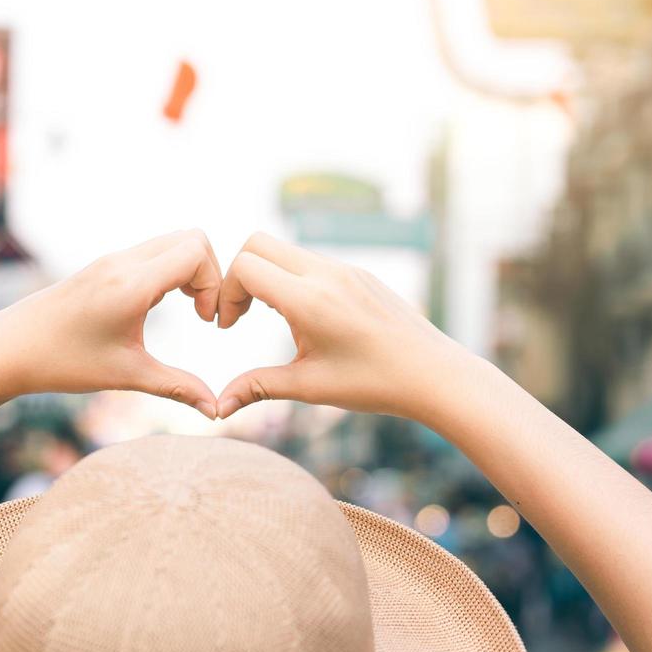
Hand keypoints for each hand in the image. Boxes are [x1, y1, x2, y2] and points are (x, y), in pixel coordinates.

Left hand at [0, 230, 221, 415]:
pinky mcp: (104, 265)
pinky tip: (161, 305)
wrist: (9, 348)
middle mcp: (123, 263)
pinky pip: (152, 252)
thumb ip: (178, 387)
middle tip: (204, 314)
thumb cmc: (63, 362)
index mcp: (131, 284)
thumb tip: (217, 411)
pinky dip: (170, 271)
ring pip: (172, 242)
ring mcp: (112, 260)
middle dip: (210, 274)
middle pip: (191, 238)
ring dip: (190, 272)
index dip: (214, 284)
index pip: (196, 252)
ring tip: (189, 310)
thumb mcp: (127, 376)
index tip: (207, 322)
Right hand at [214, 233, 466, 418]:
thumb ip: (258, 387)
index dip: (226, 293)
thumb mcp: (309, 387)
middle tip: (241, 315)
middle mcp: (326, 274)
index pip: (246, 266)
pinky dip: (295, 280)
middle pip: (259, 243)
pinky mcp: (360, 274)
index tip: (229, 327)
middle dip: (239, 275)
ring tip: (274, 320)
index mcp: (309, 299)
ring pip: (287, 251)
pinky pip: (314, 261)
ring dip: (269, 278)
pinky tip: (306, 320)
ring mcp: (346, 269)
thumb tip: (217, 409)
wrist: (434, 375)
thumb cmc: (373, 384)